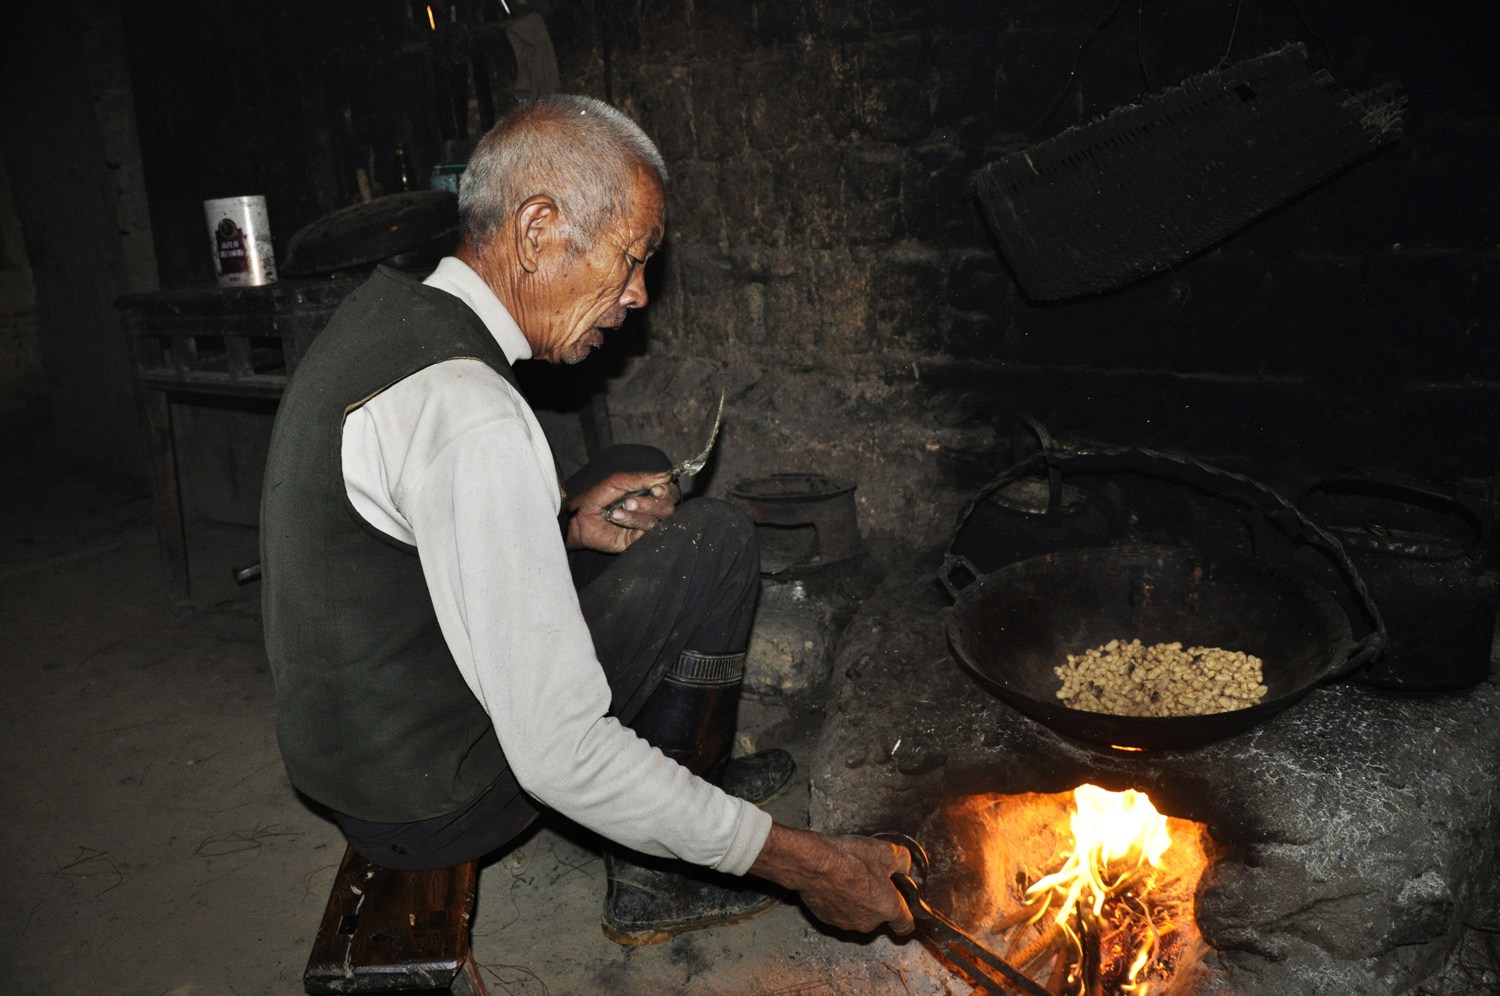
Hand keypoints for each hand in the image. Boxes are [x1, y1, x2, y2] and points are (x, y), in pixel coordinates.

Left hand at [564, 470, 678, 552]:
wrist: (579, 517)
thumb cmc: (598, 496)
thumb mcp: (618, 481)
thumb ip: (642, 478)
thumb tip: (667, 476)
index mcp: (649, 494)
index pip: (671, 493)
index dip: (667, 492)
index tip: (655, 490)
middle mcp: (651, 511)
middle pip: (668, 509)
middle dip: (650, 504)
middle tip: (630, 501)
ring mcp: (644, 527)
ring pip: (656, 522)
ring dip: (636, 515)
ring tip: (616, 512)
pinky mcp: (636, 541)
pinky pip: (645, 535)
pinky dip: (632, 525)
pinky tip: (616, 520)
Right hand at [748, 824, 914, 934]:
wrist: (812, 864)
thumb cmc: (849, 858)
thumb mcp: (884, 851)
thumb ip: (902, 861)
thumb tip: (904, 867)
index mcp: (887, 908)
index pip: (905, 925)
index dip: (906, 915)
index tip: (902, 905)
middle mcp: (868, 922)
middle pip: (879, 916)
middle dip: (877, 899)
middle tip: (870, 876)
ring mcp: (846, 923)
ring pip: (858, 914)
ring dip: (857, 900)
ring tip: (849, 876)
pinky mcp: (827, 919)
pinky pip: (839, 912)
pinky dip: (839, 901)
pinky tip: (834, 881)